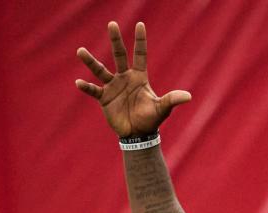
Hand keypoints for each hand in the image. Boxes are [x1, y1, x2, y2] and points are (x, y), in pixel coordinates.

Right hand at [75, 22, 190, 136]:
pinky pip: (93, 90)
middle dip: (116, 40)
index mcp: (139, 77)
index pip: (140, 55)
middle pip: (119, 55)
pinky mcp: (104, 98)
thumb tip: (188, 96)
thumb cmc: (151, 119)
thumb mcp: (163, 108)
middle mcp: (125, 77)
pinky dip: (86, 87)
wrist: (138, 134)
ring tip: (80, 50)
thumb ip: (172, 100)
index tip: (140, 24)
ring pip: (100, 70)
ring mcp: (113, 86)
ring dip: (91, 61)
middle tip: (112, 24)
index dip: (140, 41)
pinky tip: (79, 82)